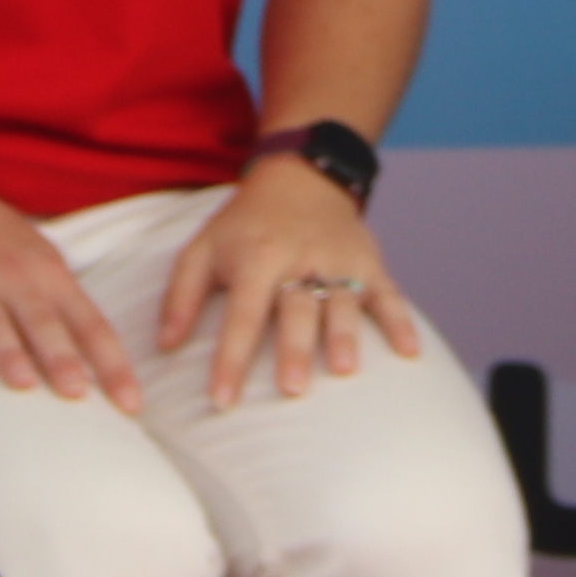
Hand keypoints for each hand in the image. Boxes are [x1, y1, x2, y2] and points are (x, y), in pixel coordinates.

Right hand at [0, 174, 145, 401]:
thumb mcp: (39, 263)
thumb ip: (62, 308)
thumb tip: (97, 368)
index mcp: (51, 275)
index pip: (90, 324)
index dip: (112, 364)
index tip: (131, 403)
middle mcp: (16, 277)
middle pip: (43, 322)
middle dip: (61, 357)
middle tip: (77, 393)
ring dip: (8, 352)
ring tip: (22, 383)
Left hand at [156, 160, 423, 409]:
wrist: (301, 175)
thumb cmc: (244, 225)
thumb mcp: (202, 247)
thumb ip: (180, 296)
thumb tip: (164, 346)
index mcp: (255, 257)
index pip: (241, 314)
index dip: (229, 358)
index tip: (221, 401)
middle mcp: (298, 258)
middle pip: (297, 309)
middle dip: (295, 349)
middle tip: (292, 390)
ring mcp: (338, 260)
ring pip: (342, 300)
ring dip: (345, 335)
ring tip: (345, 370)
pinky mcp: (368, 262)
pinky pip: (389, 293)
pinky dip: (400, 322)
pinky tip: (411, 354)